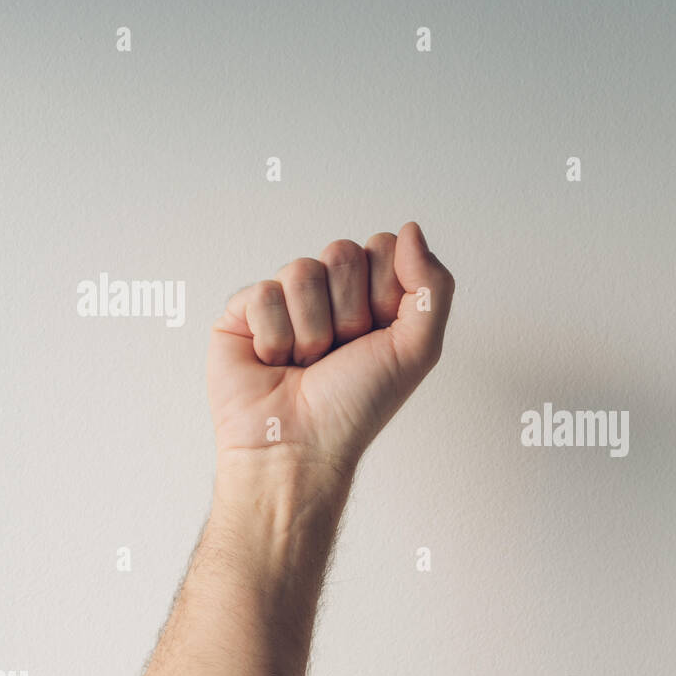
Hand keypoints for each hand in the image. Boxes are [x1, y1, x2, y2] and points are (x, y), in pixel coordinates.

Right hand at [207, 223, 454, 480]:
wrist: (300, 446)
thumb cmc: (356, 407)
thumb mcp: (418, 349)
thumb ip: (432, 285)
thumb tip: (411, 229)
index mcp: (373, 298)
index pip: (385, 246)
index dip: (384, 292)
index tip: (377, 336)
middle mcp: (330, 295)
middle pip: (343, 252)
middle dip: (348, 312)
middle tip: (339, 353)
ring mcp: (286, 300)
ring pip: (303, 270)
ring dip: (312, 330)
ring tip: (306, 363)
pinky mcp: (244, 311)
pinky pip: (264, 292)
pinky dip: (276, 337)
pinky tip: (274, 362)